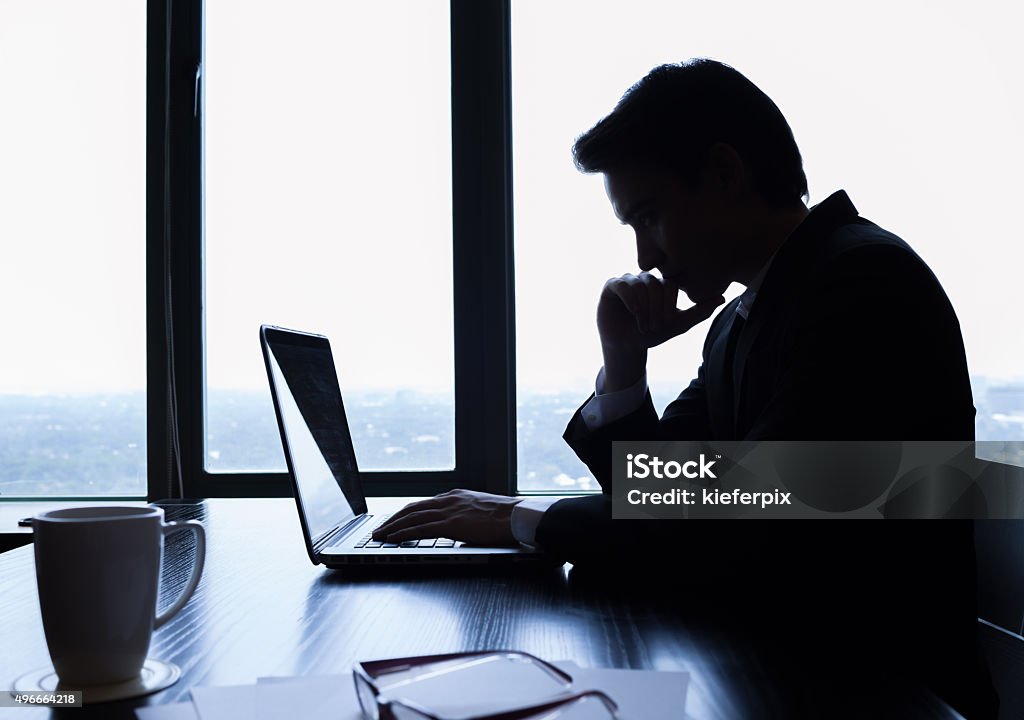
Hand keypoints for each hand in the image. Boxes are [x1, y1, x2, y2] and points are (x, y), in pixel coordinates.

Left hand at [372, 489, 521, 546]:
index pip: (424, 504)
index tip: (395, 520)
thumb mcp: (482, 512)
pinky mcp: (452, 524)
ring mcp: (450, 511)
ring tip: (380, 536)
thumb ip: (467, 516)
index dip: (406, 513)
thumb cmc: (507, 518)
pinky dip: (404, 533)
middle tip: (380, 529)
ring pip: (412, 517)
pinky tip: (394, 538)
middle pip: (413, 508)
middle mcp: (450, 500)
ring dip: (393, 527)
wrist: (519, 516)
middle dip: (393, 519)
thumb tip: (462, 527)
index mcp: (457, 497)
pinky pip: (421, 528)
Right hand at [597, 273, 723, 390]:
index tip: (668, 322)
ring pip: (639, 284)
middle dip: (656, 307)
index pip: (669, 284)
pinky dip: (630, 297)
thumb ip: (699, 311)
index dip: (670, 303)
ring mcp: (627, 281)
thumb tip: (722, 298)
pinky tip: (634, 311)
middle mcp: (644, 279)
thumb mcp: (678, 324)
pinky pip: (622, 284)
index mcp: (660, 284)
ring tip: (643, 325)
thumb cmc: (652, 334)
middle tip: (655, 326)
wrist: (627, 346)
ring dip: (644, 307)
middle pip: (654, 283)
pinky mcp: (611, 287)